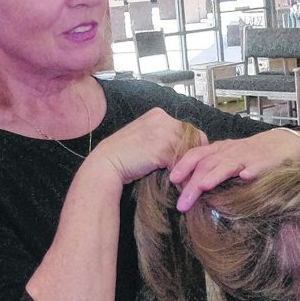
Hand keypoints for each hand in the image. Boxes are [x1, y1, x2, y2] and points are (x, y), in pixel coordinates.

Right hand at [87, 108, 206, 183]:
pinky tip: (181, 186)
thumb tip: (185, 150)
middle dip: (194, 157)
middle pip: (193, 137)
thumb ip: (164, 138)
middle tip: (193, 174)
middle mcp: (163, 119)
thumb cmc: (124, 156)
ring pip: (189, 151)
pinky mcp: (163, 148)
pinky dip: (182, 176)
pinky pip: (182, 162)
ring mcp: (163, 132)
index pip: (188, 128)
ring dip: (189, 168)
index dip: (191, 146)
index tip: (190, 161)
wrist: (106, 164)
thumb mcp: (146, 138)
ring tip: (189, 182)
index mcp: (158, 114)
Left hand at [169, 127, 299, 211]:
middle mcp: (231, 152)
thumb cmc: (253, 153)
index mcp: (220, 150)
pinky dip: (252, 171)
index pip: (196, 155)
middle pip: (207, 165)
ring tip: (203, 187)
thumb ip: (211, 167)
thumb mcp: (228, 156)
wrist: (285, 143)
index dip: (183, 166)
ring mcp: (248, 157)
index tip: (171, 180)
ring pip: (228, 165)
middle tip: (182, 205)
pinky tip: (246, 178)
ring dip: (215, 176)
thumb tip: (189, 187)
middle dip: (193, 185)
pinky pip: (259, 166)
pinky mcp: (267, 162)